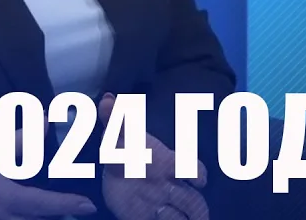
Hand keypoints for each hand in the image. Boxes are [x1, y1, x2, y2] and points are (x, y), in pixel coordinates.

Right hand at [0, 129, 97, 219]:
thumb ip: (20, 140)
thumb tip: (46, 123)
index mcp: (3, 196)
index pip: (40, 203)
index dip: (65, 204)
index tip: (88, 205)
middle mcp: (5, 218)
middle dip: (66, 217)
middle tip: (87, 209)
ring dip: (54, 218)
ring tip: (74, 212)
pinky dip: (40, 219)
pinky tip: (53, 213)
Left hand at [99, 94, 209, 219]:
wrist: (116, 180)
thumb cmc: (126, 155)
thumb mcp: (119, 137)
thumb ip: (115, 119)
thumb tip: (107, 98)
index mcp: (169, 165)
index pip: (192, 168)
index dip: (197, 174)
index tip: (198, 180)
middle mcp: (172, 188)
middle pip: (193, 199)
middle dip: (189, 201)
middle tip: (179, 199)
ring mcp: (165, 206)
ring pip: (185, 215)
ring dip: (177, 217)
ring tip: (161, 211)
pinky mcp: (150, 219)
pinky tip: (154, 218)